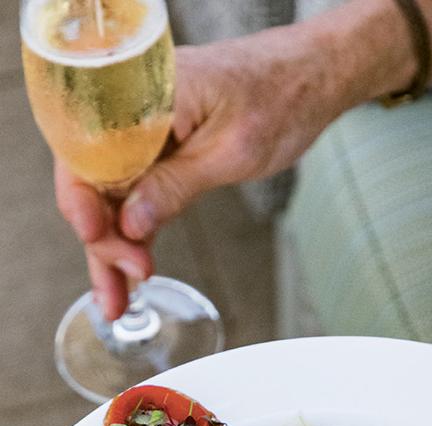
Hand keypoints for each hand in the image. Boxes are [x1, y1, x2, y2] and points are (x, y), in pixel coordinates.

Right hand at [55, 24, 346, 318]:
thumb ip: (176, 185)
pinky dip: (136, 229)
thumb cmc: (281, 99)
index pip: (87, 150)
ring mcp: (145, 130)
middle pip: (94, 179)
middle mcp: (133, 108)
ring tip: (118, 300)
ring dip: (114, 246)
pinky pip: (137, 190)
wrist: (308, 79)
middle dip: (104, 239)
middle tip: (123, 286)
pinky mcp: (161, 148)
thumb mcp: (231, 152)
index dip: (83, 200)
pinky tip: (133, 266)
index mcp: (142, 92)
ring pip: (114, 194)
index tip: (99, 239)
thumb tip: (131, 224)